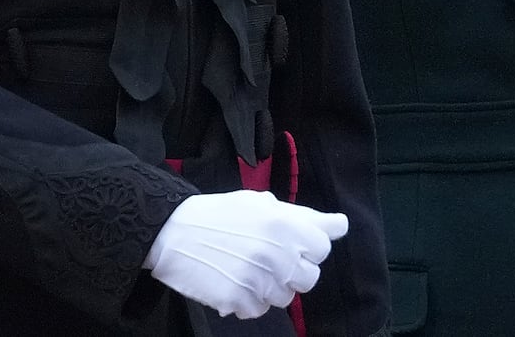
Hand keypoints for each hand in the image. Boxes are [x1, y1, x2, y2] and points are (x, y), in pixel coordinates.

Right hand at [144, 190, 347, 318]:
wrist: (173, 232)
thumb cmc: (221, 214)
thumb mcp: (262, 204)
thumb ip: (305, 217)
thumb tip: (341, 226)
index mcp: (285, 224)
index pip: (322, 248)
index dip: (306, 246)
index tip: (287, 242)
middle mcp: (277, 254)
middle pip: (309, 279)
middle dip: (292, 270)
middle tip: (267, 258)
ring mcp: (258, 280)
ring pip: (285, 298)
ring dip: (270, 287)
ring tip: (247, 268)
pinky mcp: (239, 301)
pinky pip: (259, 310)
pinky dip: (248, 300)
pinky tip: (233, 281)